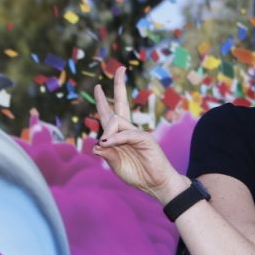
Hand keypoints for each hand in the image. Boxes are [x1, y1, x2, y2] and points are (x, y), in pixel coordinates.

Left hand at [92, 68, 184, 202]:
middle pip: (122, 104)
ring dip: (107, 132)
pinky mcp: (146, 139)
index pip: (110, 115)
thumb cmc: (138, 175)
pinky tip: (108, 143)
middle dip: (119, 86)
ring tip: (106, 145)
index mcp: (120, 136)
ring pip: (117, 121)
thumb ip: (107, 154)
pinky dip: (115, 138)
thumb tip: (97, 144)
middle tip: (120, 68)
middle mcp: (129, 131)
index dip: (103, 102)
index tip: (98, 88)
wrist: (157, 185)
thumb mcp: (116, 165)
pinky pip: (126, 134)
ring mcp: (137, 133)